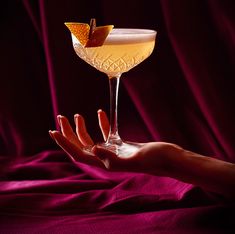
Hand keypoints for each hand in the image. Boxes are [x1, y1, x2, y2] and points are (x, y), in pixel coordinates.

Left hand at [49, 110, 183, 176]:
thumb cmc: (154, 159)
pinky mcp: (121, 144)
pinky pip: (107, 133)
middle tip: (60, 117)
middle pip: (81, 146)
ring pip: (91, 140)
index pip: (78, 153)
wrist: (167, 158)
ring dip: (82, 128)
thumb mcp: (132, 159)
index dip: (64, 142)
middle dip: (69, 133)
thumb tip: (92, 149)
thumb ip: (111, 157)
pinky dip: (102, 123)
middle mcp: (106, 158)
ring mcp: (113, 151)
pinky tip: (99, 112)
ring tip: (76, 115)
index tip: (53, 130)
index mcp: (105, 163)